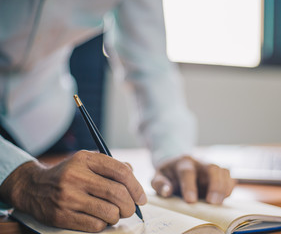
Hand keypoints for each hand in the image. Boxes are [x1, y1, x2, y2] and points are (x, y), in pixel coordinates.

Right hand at [0, 150, 146, 231]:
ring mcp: (68, 197)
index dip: (136, 187)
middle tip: (130, 209)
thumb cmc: (69, 174)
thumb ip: (111, 165)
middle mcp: (76, 176)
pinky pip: (96, 226)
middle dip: (130, 205)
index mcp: (85, 159)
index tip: (142, 198)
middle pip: (118, 193)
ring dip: (117, 216)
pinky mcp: (61, 216)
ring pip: (109, 212)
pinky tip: (99, 218)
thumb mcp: (87, 162)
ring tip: (113, 213)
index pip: (121, 172)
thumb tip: (133, 173)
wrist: (33, 187)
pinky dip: (103, 224)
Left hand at [151, 156, 234, 204]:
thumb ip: (160, 184)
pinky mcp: (218, 173)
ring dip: (223, 187)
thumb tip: (167, 191)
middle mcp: (199, 162)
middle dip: (214, 185)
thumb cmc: (167, 174)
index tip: (190, 201)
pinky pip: (229, 177)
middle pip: (212, 168)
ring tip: (219, 203)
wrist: (176, 165)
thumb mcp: (158, 177)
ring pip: (222, 171)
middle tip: (212, 202)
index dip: (189, 186)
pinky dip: (229, 187)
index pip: (187, 172)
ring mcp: (210, 167)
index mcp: (182, 162)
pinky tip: (225, 197)